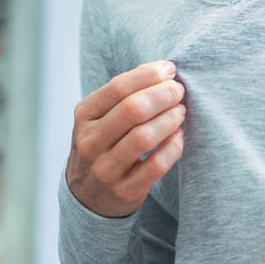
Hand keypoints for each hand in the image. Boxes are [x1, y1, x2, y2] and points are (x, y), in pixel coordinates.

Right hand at [65, 60, 186, 217]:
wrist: (87, 195)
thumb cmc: (104, 142)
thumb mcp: (101, 116)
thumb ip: (126, 92)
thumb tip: (163, 69)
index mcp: (84, 116)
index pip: (119, 87)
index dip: (149, 75)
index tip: (170, 70)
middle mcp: (90, 142)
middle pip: (133, 110)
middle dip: (163, 95)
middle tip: (179, 91)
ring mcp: (105, 169)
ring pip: (144, 137)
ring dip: (170, 120)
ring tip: (180, 111)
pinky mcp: (124, 191)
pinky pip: (156, 165)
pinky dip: (173, 147)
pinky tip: (178, 136)